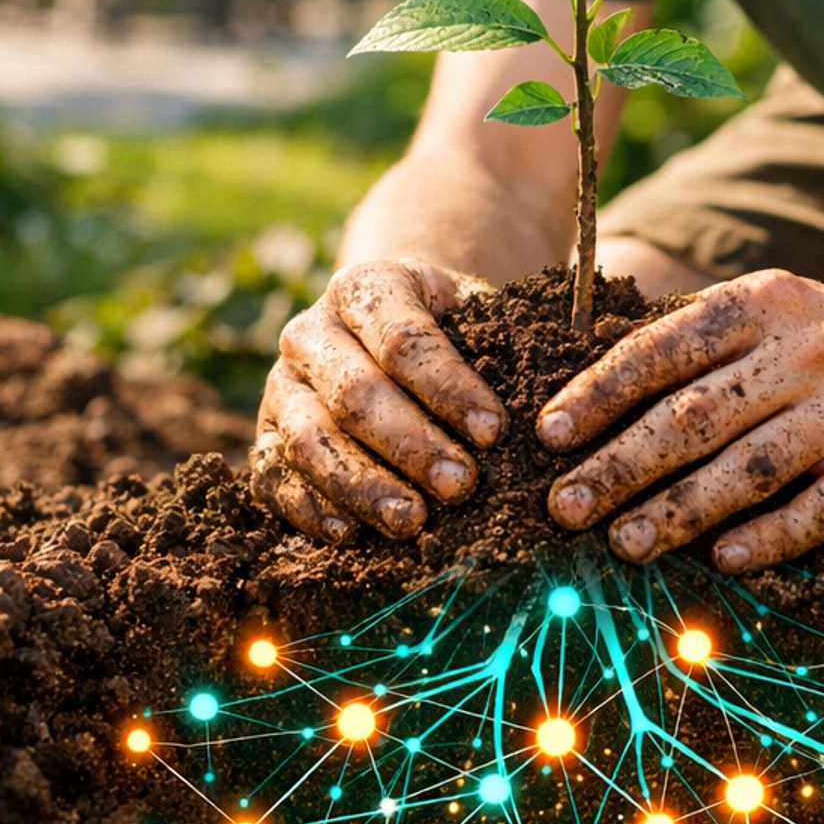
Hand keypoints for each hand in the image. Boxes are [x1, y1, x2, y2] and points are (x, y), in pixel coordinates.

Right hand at [252, 261, 504, 540]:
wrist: (384, 328)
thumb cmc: (447, 330)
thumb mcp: (475, 312)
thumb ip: (506, 343)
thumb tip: (559, 399)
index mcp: (364, 288)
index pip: (405, 340)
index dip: (449, 388)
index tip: (495, 432)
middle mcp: (309, 332)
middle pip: (355, 395)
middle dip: (412, 446)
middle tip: (463, 487)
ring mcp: (279, 388)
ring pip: (309, 440)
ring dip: (364, 486)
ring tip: (414, 522)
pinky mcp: (263, 439)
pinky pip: (275, 478)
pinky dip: (312, 509)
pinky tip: (354, 535)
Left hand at [537, 270, 823, 570]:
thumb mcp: (768, 312)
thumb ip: (693, 342)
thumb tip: (585, 396)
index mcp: (763, 301)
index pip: (666, 346)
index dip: (601, 390)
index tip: (549, 434)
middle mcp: (808, 347)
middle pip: (697, 415)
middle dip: (621, 464)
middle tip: (565, 506)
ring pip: (751, 467)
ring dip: (680, 510)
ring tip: (625, 543)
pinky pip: (821, 508)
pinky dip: (769, 537)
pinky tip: (720, 559)